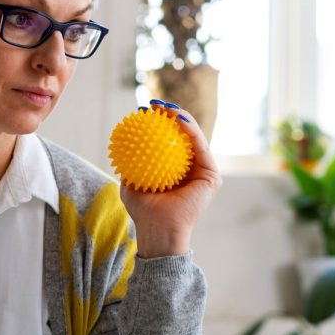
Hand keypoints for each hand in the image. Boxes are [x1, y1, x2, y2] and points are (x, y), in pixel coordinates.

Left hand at [121, 100, 221, 257]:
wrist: (159, 230)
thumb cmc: (143, 211)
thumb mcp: (130, 184)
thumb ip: (129, 167)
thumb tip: (121, 145)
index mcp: (175, 171)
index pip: (168, 142)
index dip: (158, 123)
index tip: (142, 112)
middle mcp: (192, 170)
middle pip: (183, 135)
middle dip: (170, 114)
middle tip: (154, 104)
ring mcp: (204, 172)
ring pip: (194, 137)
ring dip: (181, 117)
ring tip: (165, 106)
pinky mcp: (212, 176)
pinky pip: (200, 147)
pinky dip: (190, 129)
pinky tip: (176, 118)